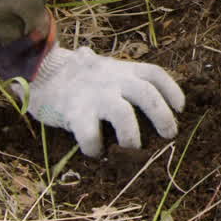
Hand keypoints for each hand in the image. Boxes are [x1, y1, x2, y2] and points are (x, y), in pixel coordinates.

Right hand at [18, 44, 185, 155]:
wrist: (40, 70)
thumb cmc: (76, 75)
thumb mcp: (104, 67)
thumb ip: (122, 77)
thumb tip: (150, 96)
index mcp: (122, 69)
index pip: (154, 74)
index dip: (172, 90)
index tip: (181, 108)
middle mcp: (112, 79)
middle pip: (147, 95)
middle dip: (163, 117)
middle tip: (169, 136)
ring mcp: (94, 95)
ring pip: (123, 115)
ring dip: (132, 137)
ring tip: (133, 151)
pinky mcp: (75, 112)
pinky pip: (90, 135)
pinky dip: (95, 148)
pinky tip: (96, 153)